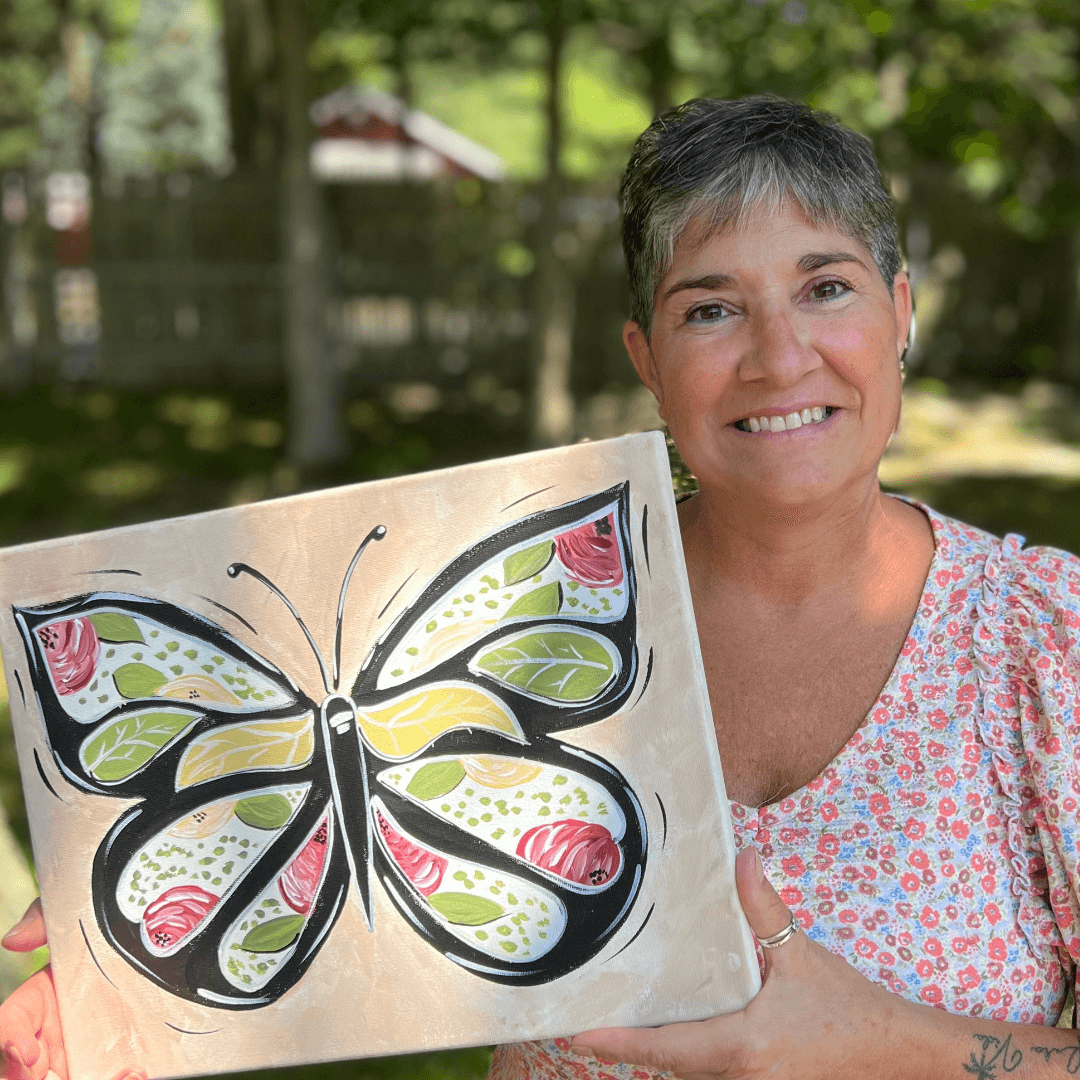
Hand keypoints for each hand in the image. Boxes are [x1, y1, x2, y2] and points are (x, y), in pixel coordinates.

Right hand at [0, 899, 144, 1079]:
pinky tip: (139, 1072)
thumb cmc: (101, 929)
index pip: (9, 1025)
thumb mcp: (75, 917)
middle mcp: (52, 1034)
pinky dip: (119, 1079)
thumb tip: (13, 939)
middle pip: (29, 1071)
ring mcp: (83, 1049)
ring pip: (71, 1077)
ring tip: (124, 1074)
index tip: (27, 1053)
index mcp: (36, 1002)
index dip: (9, 1043)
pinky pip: (108, 1076)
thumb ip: (44, 922)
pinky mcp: (115, 1057)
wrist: (150, 936)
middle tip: (69, 1078)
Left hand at [571, 846, 913, 1079]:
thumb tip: (743, 857)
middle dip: (630, 1049)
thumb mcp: (802, 954)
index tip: (579, 1034)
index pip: (667, 1047)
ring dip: (661, 1055)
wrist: (900, 1058)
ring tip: (621, 1026)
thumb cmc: (850, 1009)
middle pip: (671, 1067)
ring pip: (691, 1077)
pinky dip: (691, 1061)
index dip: (619, 1043)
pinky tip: (678, 1036)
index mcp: (743, 1047)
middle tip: (588, 1022)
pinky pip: (714, 1079)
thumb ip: (765, 907)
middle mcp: (742, 1079)